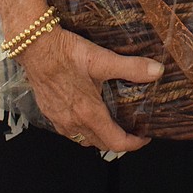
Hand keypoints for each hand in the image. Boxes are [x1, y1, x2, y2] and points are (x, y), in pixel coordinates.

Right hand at [20, 23, 162, 153]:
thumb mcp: (102, 59)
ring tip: (111, 123)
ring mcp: (59, 120)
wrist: (35, 47)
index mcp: (89, 113)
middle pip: (100, 144)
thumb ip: (132, 67)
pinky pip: (69, 131)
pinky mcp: (49, 113)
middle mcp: (73, 122)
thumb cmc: (65, 53)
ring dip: (99, 137)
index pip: (115, 142)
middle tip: (132, 129)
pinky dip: (81, 129)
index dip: (133, 144)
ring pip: (83, 139)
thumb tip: (157, 71)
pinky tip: (85, 113)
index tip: (144, 137)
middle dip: (118, 141)